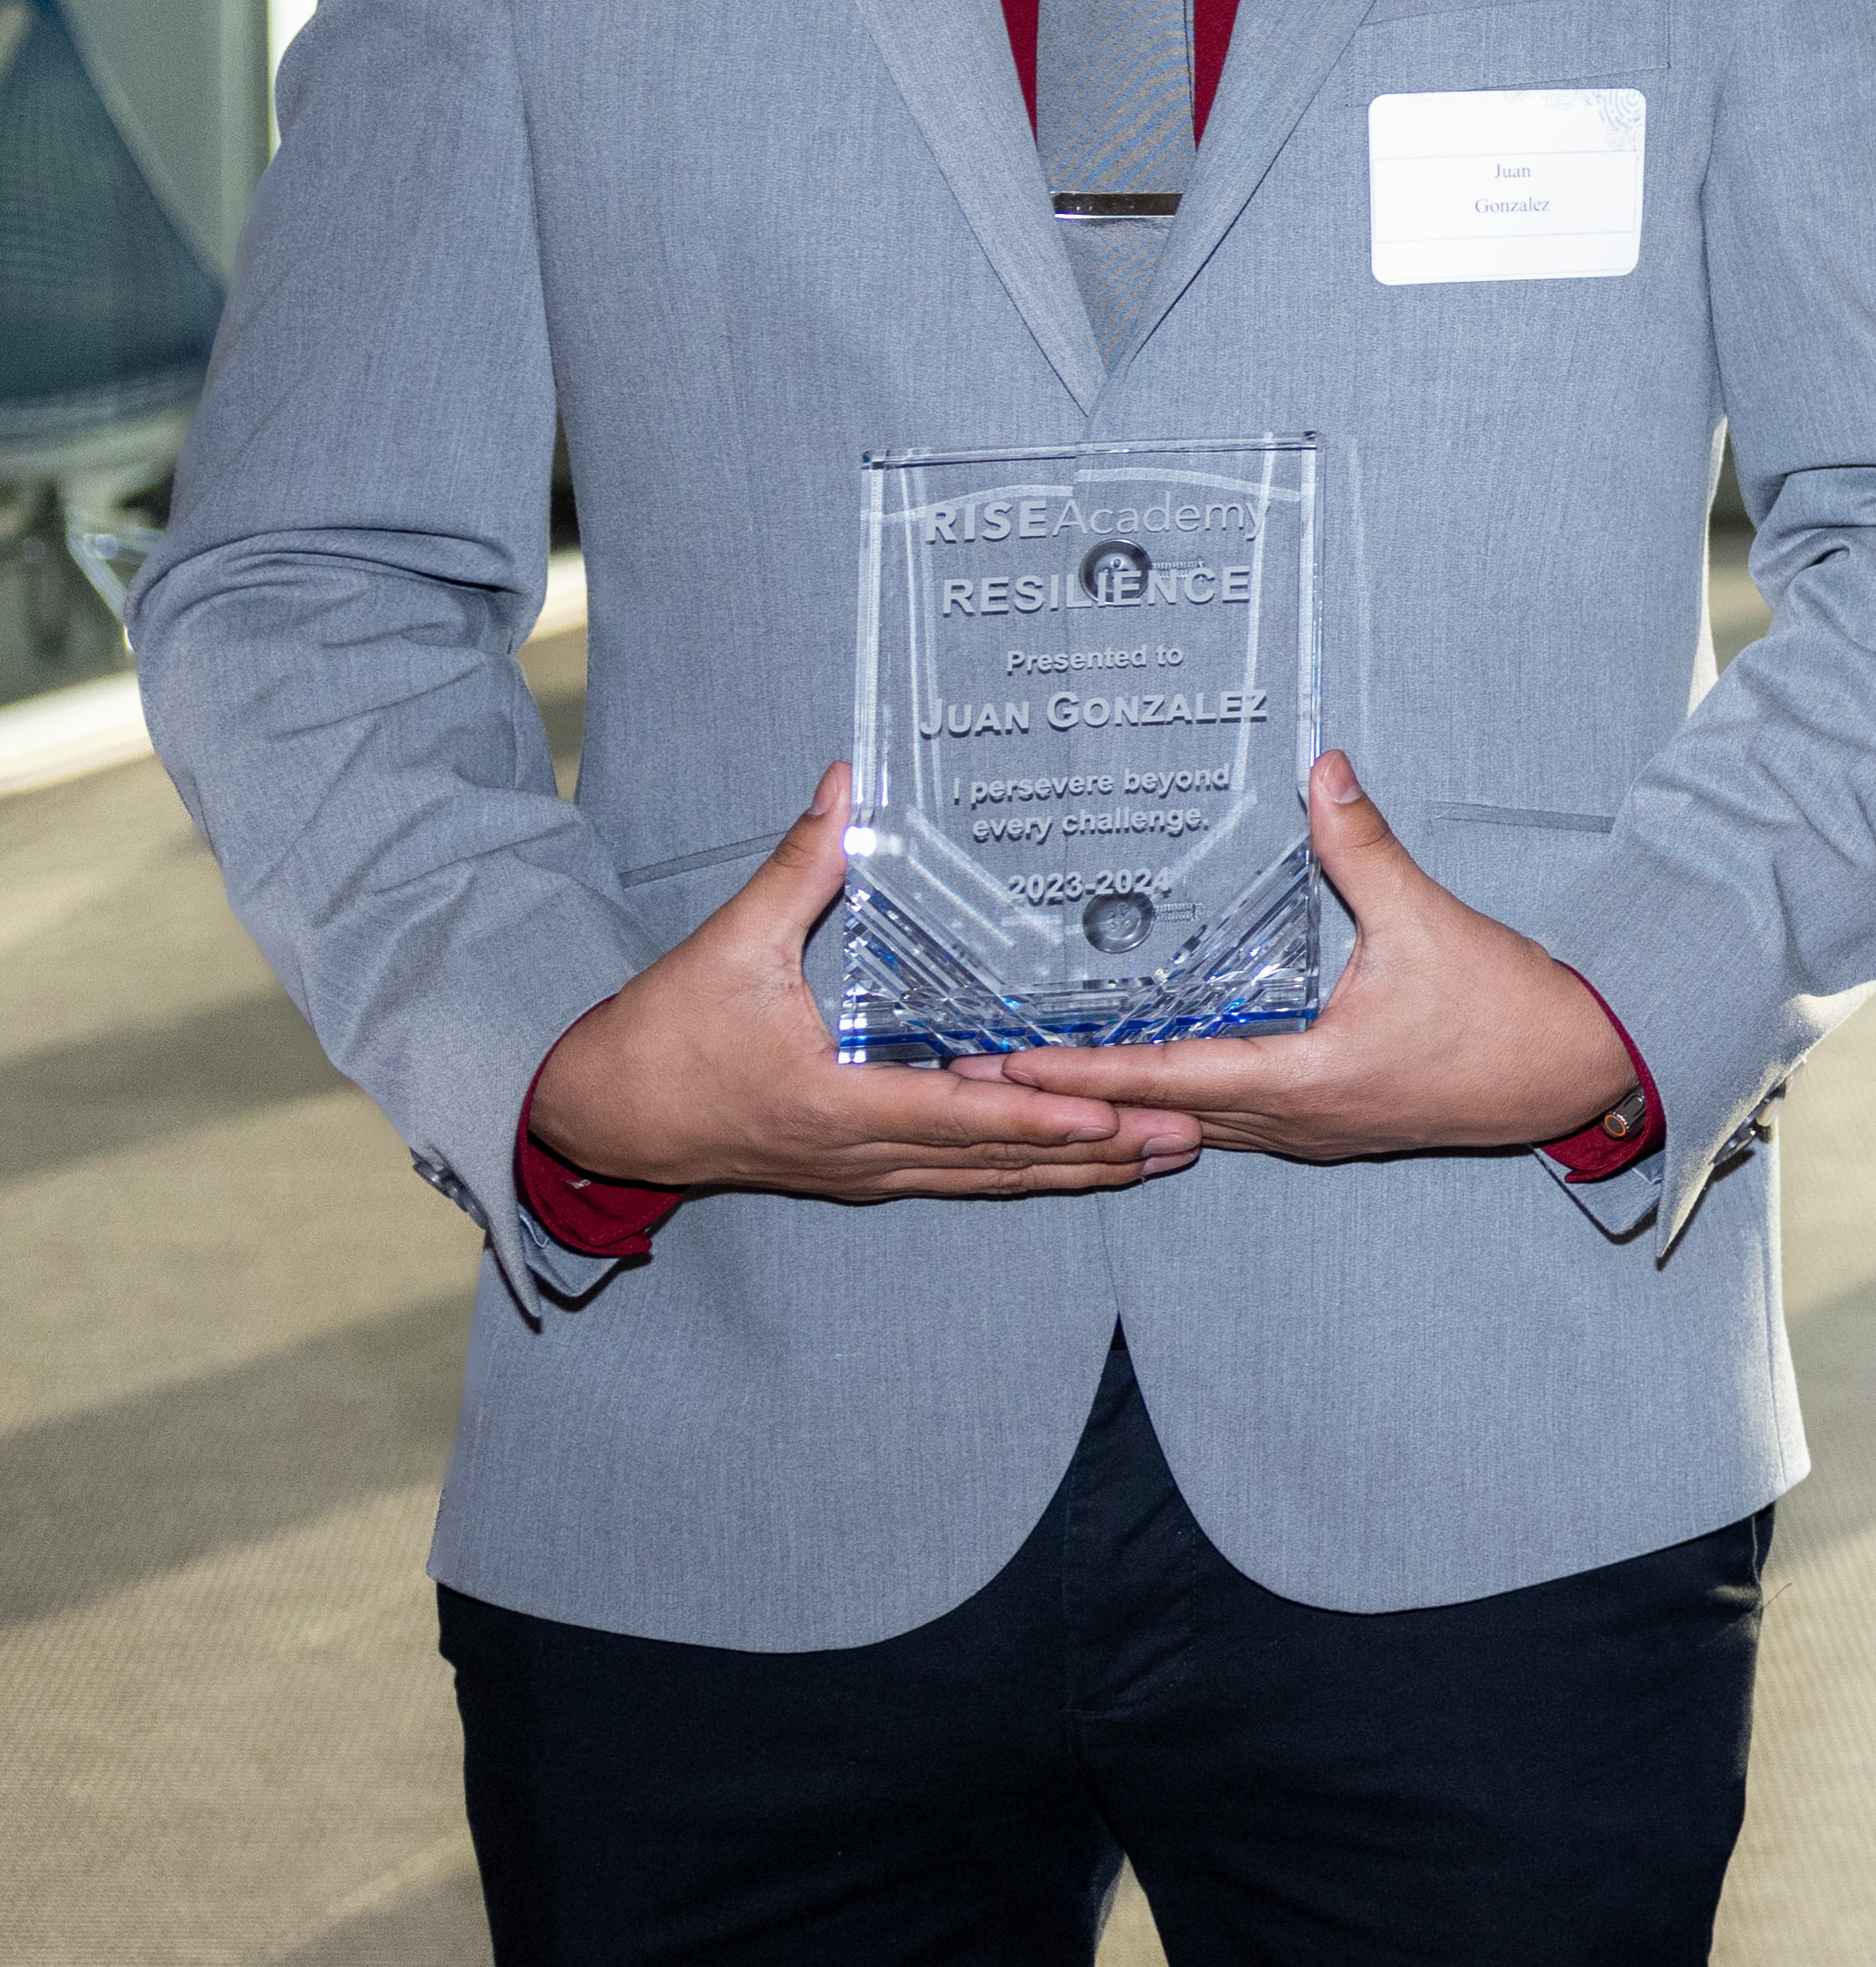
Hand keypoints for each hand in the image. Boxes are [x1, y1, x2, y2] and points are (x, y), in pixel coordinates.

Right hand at [528, 769, 1209, 1202]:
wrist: (596, 1120)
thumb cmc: (658, 1038)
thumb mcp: (724, 947)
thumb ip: (794, 870)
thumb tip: (842, 787)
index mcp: (836, 1105)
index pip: (962, 1115)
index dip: (1042, 1115)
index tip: (1115, 1114)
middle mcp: (861, 1152)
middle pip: (997, 1161)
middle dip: (1096, 1154)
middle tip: (1188, 1138)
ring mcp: (863, 1170)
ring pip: (987, 1179)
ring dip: (1075, 1172)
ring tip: (1163, 1157)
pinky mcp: (859, 1170)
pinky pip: (958, 1176)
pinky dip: (1021, 1169)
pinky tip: (1075, 1160)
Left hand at [982, 753, 1640, 1164]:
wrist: (1579, 1073)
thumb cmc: (1510, 1013)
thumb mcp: (1429, 922)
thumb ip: (1365, 849)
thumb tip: (1324, 773)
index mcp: (1306, 1078)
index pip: (1164, 1077)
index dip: (1079, 1071)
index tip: (1007, 1070)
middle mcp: (1299, 1120)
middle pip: (1160, 1116)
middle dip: (1074, 1101)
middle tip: (987, 1086)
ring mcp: (1317, 1132)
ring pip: (1197, 1128)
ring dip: (1124, 1110)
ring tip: (1052, 1092)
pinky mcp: (1337, 1126)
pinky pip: (1239, 1125)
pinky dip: (1184, 1108)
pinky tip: (1163, 1088)